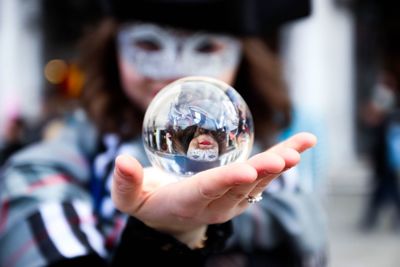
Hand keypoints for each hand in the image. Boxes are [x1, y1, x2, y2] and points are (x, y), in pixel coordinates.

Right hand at [111, 132, 316, 247]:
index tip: (246, 171)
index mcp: (189, 203)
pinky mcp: (242, 191)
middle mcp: (217, 204)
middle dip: (262, 173)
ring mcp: (233, 199)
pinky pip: (265, 174)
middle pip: (242, 187)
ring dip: (280, 165)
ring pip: (259, 182)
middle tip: (283, 159)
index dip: (227, 180)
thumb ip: (125, 184)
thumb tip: (121, 160)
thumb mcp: (129, 199)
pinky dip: (284, 158)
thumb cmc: (149, 203)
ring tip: (300, 147)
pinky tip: (303, 143)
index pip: (209, 191)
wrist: (171, 220)